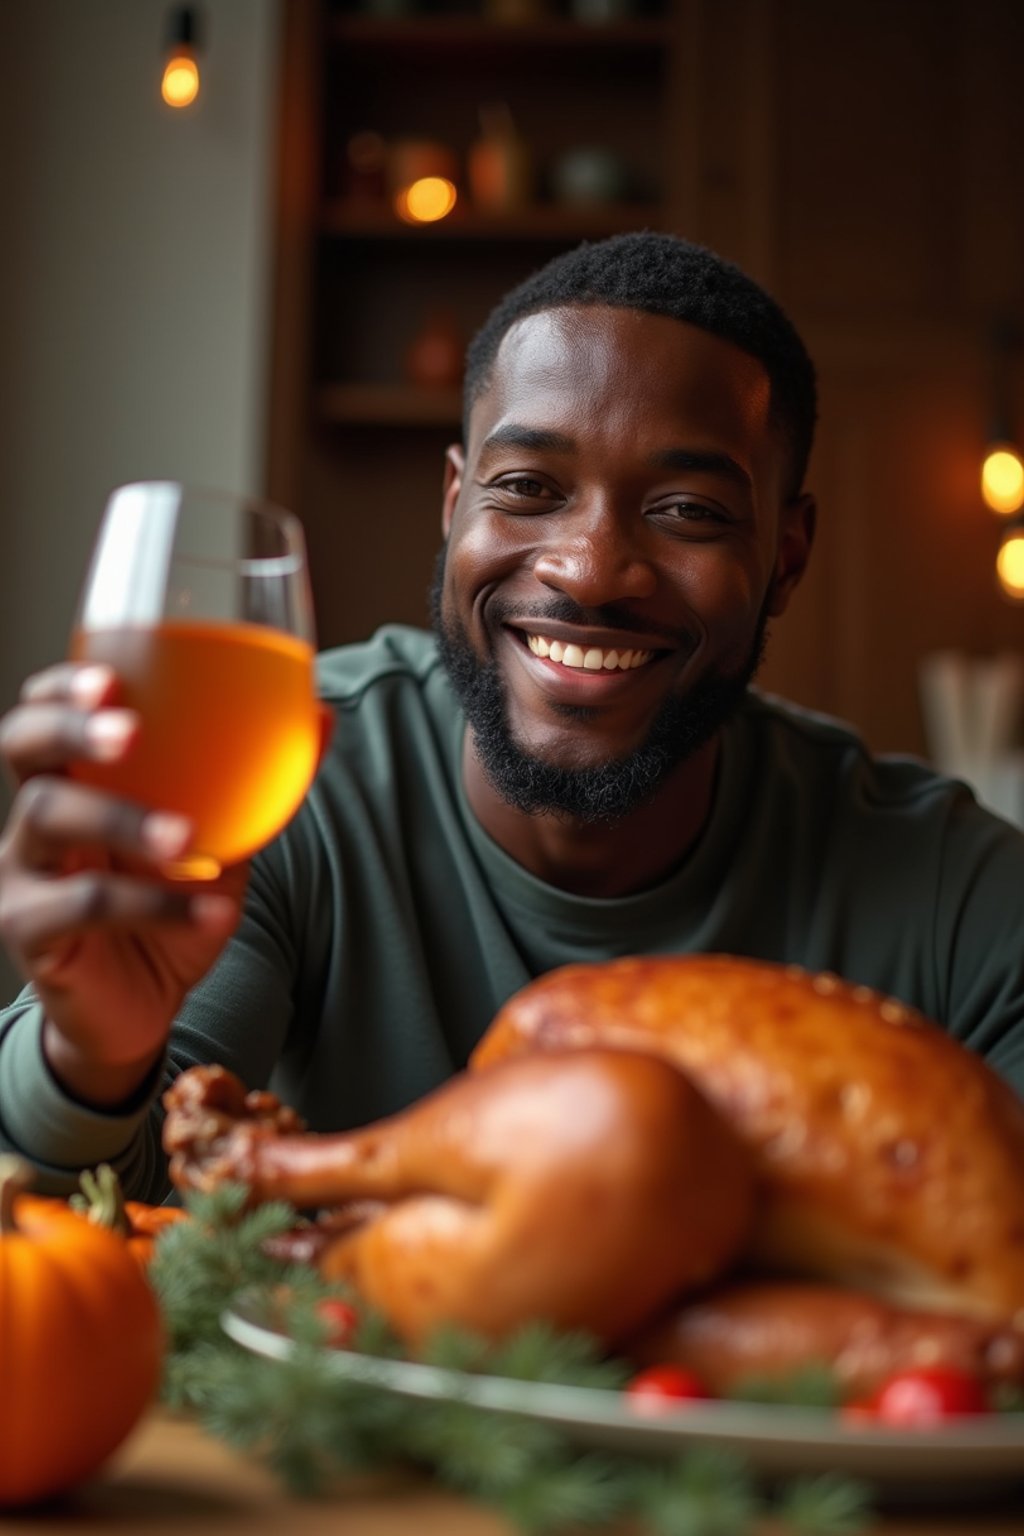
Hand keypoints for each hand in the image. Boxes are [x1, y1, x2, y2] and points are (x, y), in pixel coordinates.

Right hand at [0, 662, 245, 1105]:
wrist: (141, 1011)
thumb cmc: (169, 911)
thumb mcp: (222, 842)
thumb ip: (256, 786)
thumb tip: (320, 718)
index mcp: (77, 780)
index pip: (46, 711)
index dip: (65, 688)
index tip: (111, 675)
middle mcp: (36, 815)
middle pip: (22, 745)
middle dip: (70, 727)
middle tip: (127, 732)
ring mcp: (23, 871)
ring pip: (49, 816)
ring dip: (124, 819)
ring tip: (186, 838)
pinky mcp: (29, 930)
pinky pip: (85, 904)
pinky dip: (155, 904)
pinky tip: (210, 910)